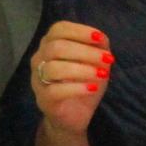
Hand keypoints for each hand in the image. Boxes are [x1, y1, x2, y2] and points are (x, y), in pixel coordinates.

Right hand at [30, 21, 113, 136]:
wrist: (74, 116)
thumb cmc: (83, 82)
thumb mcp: (95, 62)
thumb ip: (98, 47)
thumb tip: (101, 39)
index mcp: (50, 44)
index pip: (59, 29)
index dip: (80, 31)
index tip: (99, 38)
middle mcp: (39, 58)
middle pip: (56, 47)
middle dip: (85, 52)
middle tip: (107, 59)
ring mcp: (37, 80)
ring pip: (53, 68)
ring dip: (82, 70)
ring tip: (102, 75)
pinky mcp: (43, 100)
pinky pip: (55, 91)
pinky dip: (76, 88)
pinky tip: (91, 88)